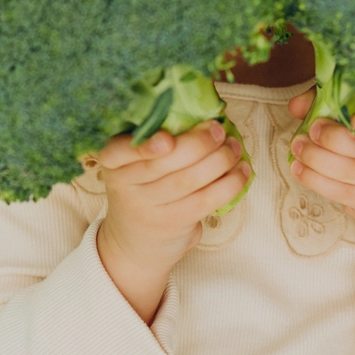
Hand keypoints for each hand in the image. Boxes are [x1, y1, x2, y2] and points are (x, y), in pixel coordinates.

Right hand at [93, 121, 248, 271]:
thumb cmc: (142, 189)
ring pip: (188, 181)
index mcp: (113, 163)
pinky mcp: (174, 222)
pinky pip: (206, 200)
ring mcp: (149, 208)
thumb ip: (153, 140)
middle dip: (197, 144)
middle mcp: (125, 186)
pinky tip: (242, 170)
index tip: (167, 139)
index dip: (142, 147)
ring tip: (234, 146)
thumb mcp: (133, 165)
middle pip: (163, 164)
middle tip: (219, 130)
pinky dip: (229, 183)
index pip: (116, 152)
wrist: (135, 243)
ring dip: (219, 160)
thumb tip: (201, 111)